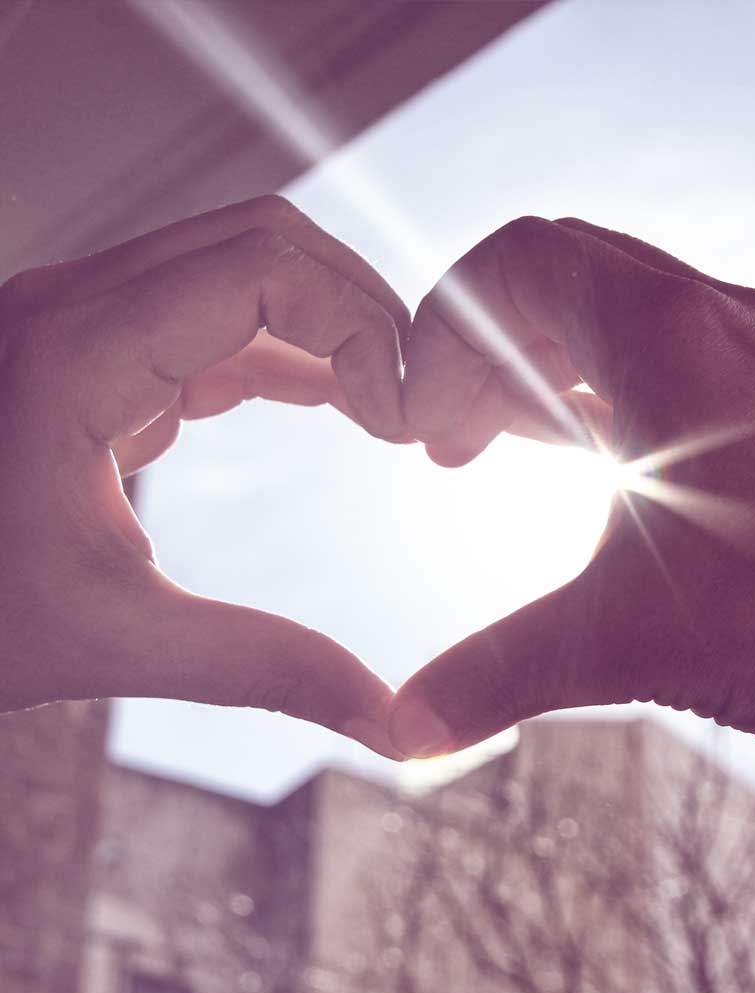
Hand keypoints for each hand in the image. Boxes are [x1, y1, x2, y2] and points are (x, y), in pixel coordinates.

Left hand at [0, 196, 411, 755]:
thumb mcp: (110, 645)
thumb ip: (267, 670)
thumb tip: (397, 725)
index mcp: (75, 352)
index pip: (268, 266)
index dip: (363, 328)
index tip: (403, 426)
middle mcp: (72, 306)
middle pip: (265, 239)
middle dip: (362, 310)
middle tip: (416, 407)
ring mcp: (74, 321)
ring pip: (242, 264)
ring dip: (329, 324)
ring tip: (392, 410)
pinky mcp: (85, 353)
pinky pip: (213, 314)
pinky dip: (287, 349)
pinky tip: (338, 406)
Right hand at [388, 218, 754, 757]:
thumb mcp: (621, 641)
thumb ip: (494, 674)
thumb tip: (399, 732)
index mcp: (664, 332)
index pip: (512, 260)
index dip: (440, 335)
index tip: (431, 438)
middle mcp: (728, 319)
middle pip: (571, 272)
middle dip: (494, 346)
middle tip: (464, 447)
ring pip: (642, 314)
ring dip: (566, 366)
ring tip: (528, 450)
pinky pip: (700, 359)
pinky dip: (637, 392)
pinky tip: (626, 474)